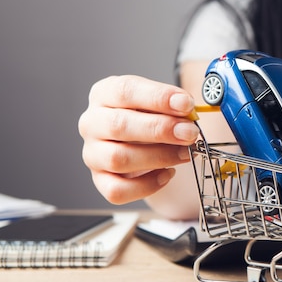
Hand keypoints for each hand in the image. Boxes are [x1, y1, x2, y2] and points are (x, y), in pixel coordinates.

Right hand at [78, 75, 198, 203]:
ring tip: (184, 153)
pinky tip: (167, 174)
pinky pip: (117, 191)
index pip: (125, 91)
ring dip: (158, 157)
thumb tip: (189, 111)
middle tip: (190, 133)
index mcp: (105, 94)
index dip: (158, 97)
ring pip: (118, 159)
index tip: (186, 104)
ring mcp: (93, 154)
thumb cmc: (149, 116)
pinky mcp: (99, 180)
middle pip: (119, 125)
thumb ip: (173, 104)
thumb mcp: (159, 101)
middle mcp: (92, 123)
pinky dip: (147, 185)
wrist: (140, 141)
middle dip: (160, 129)